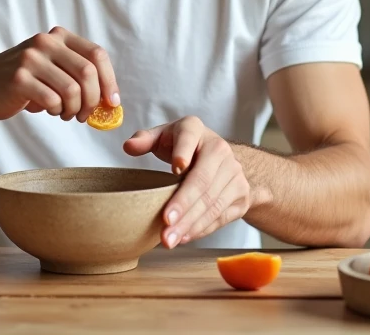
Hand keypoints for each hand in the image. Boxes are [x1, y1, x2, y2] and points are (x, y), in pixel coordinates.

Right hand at [0, 27, 119, 123]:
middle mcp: (45, 42)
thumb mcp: (51, 69)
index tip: (112, 103)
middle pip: (87, 73)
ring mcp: (30, 59)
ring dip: (74, 109)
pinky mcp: (19, 78)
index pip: (96, 55)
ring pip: (72, 90)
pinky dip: (56, 111)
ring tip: (65, 114)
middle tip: (85, 115)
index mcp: (58, 36)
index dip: (109, 81)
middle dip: (92, 100)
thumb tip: (110, 101)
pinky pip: (52, 101)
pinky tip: (49, 110)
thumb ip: (78, 76)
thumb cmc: (22, 83)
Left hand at [124, 116, 253, 248]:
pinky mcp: (241, 195)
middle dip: (184, 204)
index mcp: (196, 130)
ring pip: (212, 202)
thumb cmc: (183, 147)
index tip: (176, 169)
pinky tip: (185, 236)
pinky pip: (221, 216)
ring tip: (170, 239)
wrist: (221, 159)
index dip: (183, 153)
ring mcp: (234, 173)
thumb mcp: (164, 136)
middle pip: (202, 180)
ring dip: (191, 223)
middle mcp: (220, 149)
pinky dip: (202, 229)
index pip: (189, 139)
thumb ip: (145, 139)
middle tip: (165, 224)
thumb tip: (128, 146)